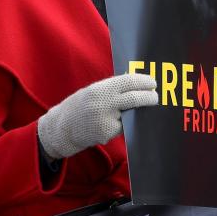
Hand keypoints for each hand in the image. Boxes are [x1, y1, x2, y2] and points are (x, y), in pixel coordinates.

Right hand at [38, 73, 157, 159]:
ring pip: (130, 114)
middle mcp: (104, 103)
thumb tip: (135, 83)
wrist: (61, 128)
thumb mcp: (92, 91)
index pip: (129, 82)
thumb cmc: (79, 106)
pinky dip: (122, 124)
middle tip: (155, 97)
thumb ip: (112, 88)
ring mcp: (106, 120)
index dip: (144, 82)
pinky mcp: (107, 134)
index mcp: (101, 89)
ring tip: (135, 109)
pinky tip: (112, 123)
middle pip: (135, 99)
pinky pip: (122, 127)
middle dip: (149, 98)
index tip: (152, 83)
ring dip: (135, 112)